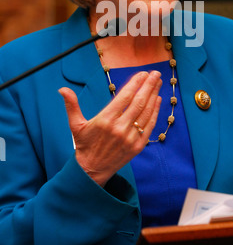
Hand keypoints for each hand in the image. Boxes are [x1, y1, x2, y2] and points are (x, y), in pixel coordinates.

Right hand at [59, 71, 161, 186]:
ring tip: (158, 82)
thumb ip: (72, 105)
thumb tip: (62, 89)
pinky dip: (155, 112)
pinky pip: (149, 126)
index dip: (135, 83)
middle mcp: (119, 128)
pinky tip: (157, 100)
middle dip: (149, 85)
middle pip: (138, 102)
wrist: (92, 171)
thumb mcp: (75, 125)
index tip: (143, 73)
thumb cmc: (85, 145)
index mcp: (105, 120)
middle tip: (155, 73)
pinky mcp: (138, 146)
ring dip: (154, 95)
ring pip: (146, 112)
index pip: (124, 97)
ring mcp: (130, 138)